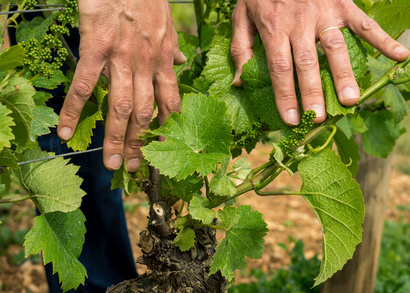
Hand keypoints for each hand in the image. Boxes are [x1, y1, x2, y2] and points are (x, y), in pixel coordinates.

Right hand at [57, 0, 185, 170]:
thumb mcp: (168, 23)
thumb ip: (174, 47)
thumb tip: (183, 60)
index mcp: (164, 60)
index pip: (170, 102)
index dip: (167, 128)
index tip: (163, 147)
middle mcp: (146, 65)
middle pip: (145, 113)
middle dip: (140, 143)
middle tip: (132, 167)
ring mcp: (121, 58)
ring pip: (120, 106)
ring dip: (115, 137)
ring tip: (110, 162)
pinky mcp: (96, 48)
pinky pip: (85, 84)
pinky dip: (74, 109)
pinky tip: (66, 131)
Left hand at [230, 0, 408, 124]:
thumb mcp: (241, 17)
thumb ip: (240, 49)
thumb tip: (240, 83)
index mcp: (274, 28)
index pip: (280, 68)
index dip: (285, 95)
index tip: (290, 119)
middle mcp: (300, 23)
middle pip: (307, 63)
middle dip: (312, 92)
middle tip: (317, 117)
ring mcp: (323, 13)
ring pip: (336, 47)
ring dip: (344, 74)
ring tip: (350, 100)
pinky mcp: (342, 4)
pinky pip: (364, 23)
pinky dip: (382, 39)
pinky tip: (399, 55)